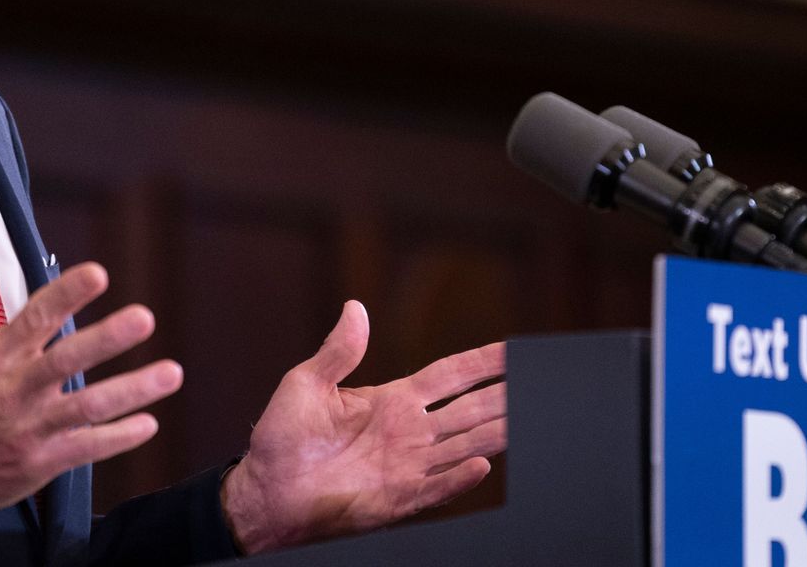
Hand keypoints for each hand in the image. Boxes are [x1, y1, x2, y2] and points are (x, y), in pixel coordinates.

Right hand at [0, 246, 180, 548]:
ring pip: (88, 407)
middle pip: (67, 360)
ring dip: (132, 391)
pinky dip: (118, 438)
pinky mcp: (41, 462)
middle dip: (107, 339)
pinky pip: (87, 448)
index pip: (35, 318)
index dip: (66, 294)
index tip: (97, 274)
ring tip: (171, 373)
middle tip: (144, 318)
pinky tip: (149, 423)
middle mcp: (16, 390)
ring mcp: (31, 429)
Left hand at [219, 301, 505, 553]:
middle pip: (471, 409)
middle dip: (505, 393)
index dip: (482, 362)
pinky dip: (460, 478)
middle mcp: (409, 433)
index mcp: (392, 401)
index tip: (514, 349)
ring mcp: (408, 466)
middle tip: (540, 379)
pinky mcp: (398, 499)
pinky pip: (438, 487)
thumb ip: (338, 351)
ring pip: (466, 444)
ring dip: (497, 431)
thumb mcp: (306, 383)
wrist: (266, 491)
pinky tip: (484, 465)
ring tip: (529, 414)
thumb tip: (355, 307)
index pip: (450, 376)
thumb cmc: (282, 438)